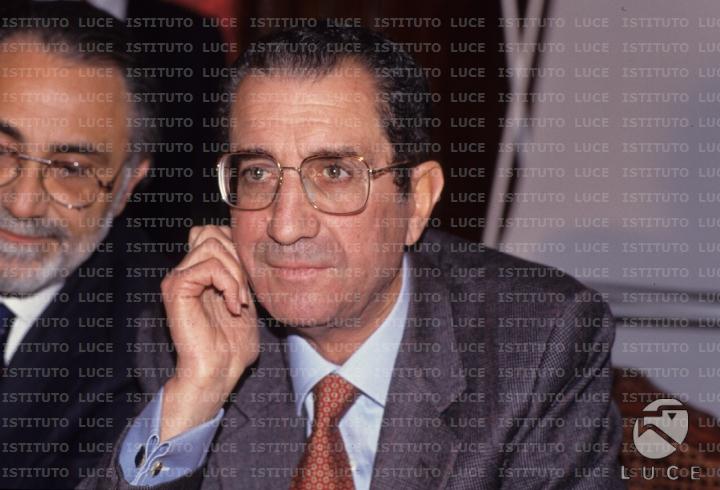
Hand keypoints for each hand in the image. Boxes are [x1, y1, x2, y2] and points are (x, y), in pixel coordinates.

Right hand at [159, 225, 258, 440]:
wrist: (218, 372)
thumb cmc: (232, 345)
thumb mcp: (243, 299)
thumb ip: (238, 272)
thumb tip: (244, 245)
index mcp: (198, 272)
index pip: (214, 231)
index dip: (237, 248)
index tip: (247, 282)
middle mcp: (184, 271)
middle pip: (212, 231)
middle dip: (238, 258)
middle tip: (244, 292)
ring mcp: (178, 278)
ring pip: (212, 244)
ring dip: (236, 273)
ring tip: (240, 301)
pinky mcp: (176, 288)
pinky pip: (208, 266)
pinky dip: (229, 283)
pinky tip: (234, 306)